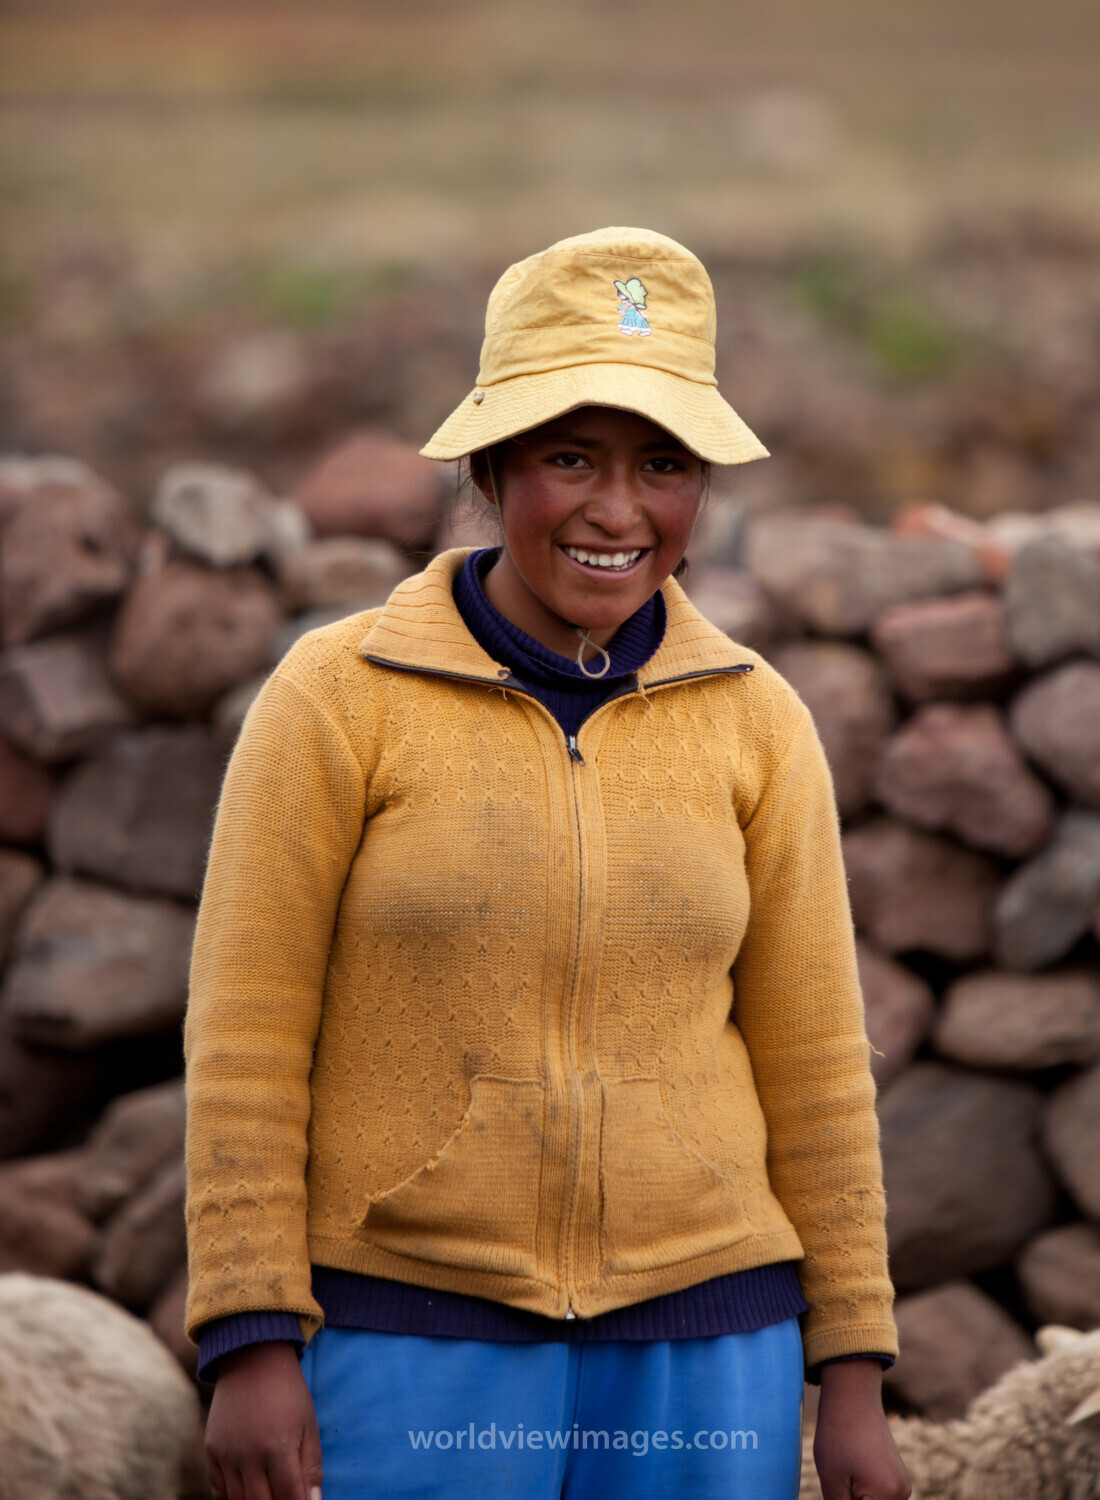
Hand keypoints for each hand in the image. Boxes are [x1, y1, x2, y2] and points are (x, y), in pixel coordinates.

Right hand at [204, 1341, 322, 1499]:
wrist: (252, 1358)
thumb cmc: (288, 1392)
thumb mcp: (309, 1425)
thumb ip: (312, 1467)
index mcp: (279, 1449)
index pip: (290, 1499)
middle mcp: (249, 1456)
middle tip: (285, 1495)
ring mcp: (226, 1455)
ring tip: (269, 1493)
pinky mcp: (211, 1450)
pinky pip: (218, 1489)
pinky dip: (232, 1496)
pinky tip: (247, 1490)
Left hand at [813, 1359, 910, 1499]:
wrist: (853, 1397)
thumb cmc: (838, 1436)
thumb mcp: (832, 1481)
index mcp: (886, 1498)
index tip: (839, 1493)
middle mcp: (901, 1494)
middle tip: (839, 1484)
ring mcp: (902, 1485)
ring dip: (858, 1499)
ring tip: (842, 1478)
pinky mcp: (897, 1476)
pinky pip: (881, 1496)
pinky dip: (865, 1495)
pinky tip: (850, 1475)